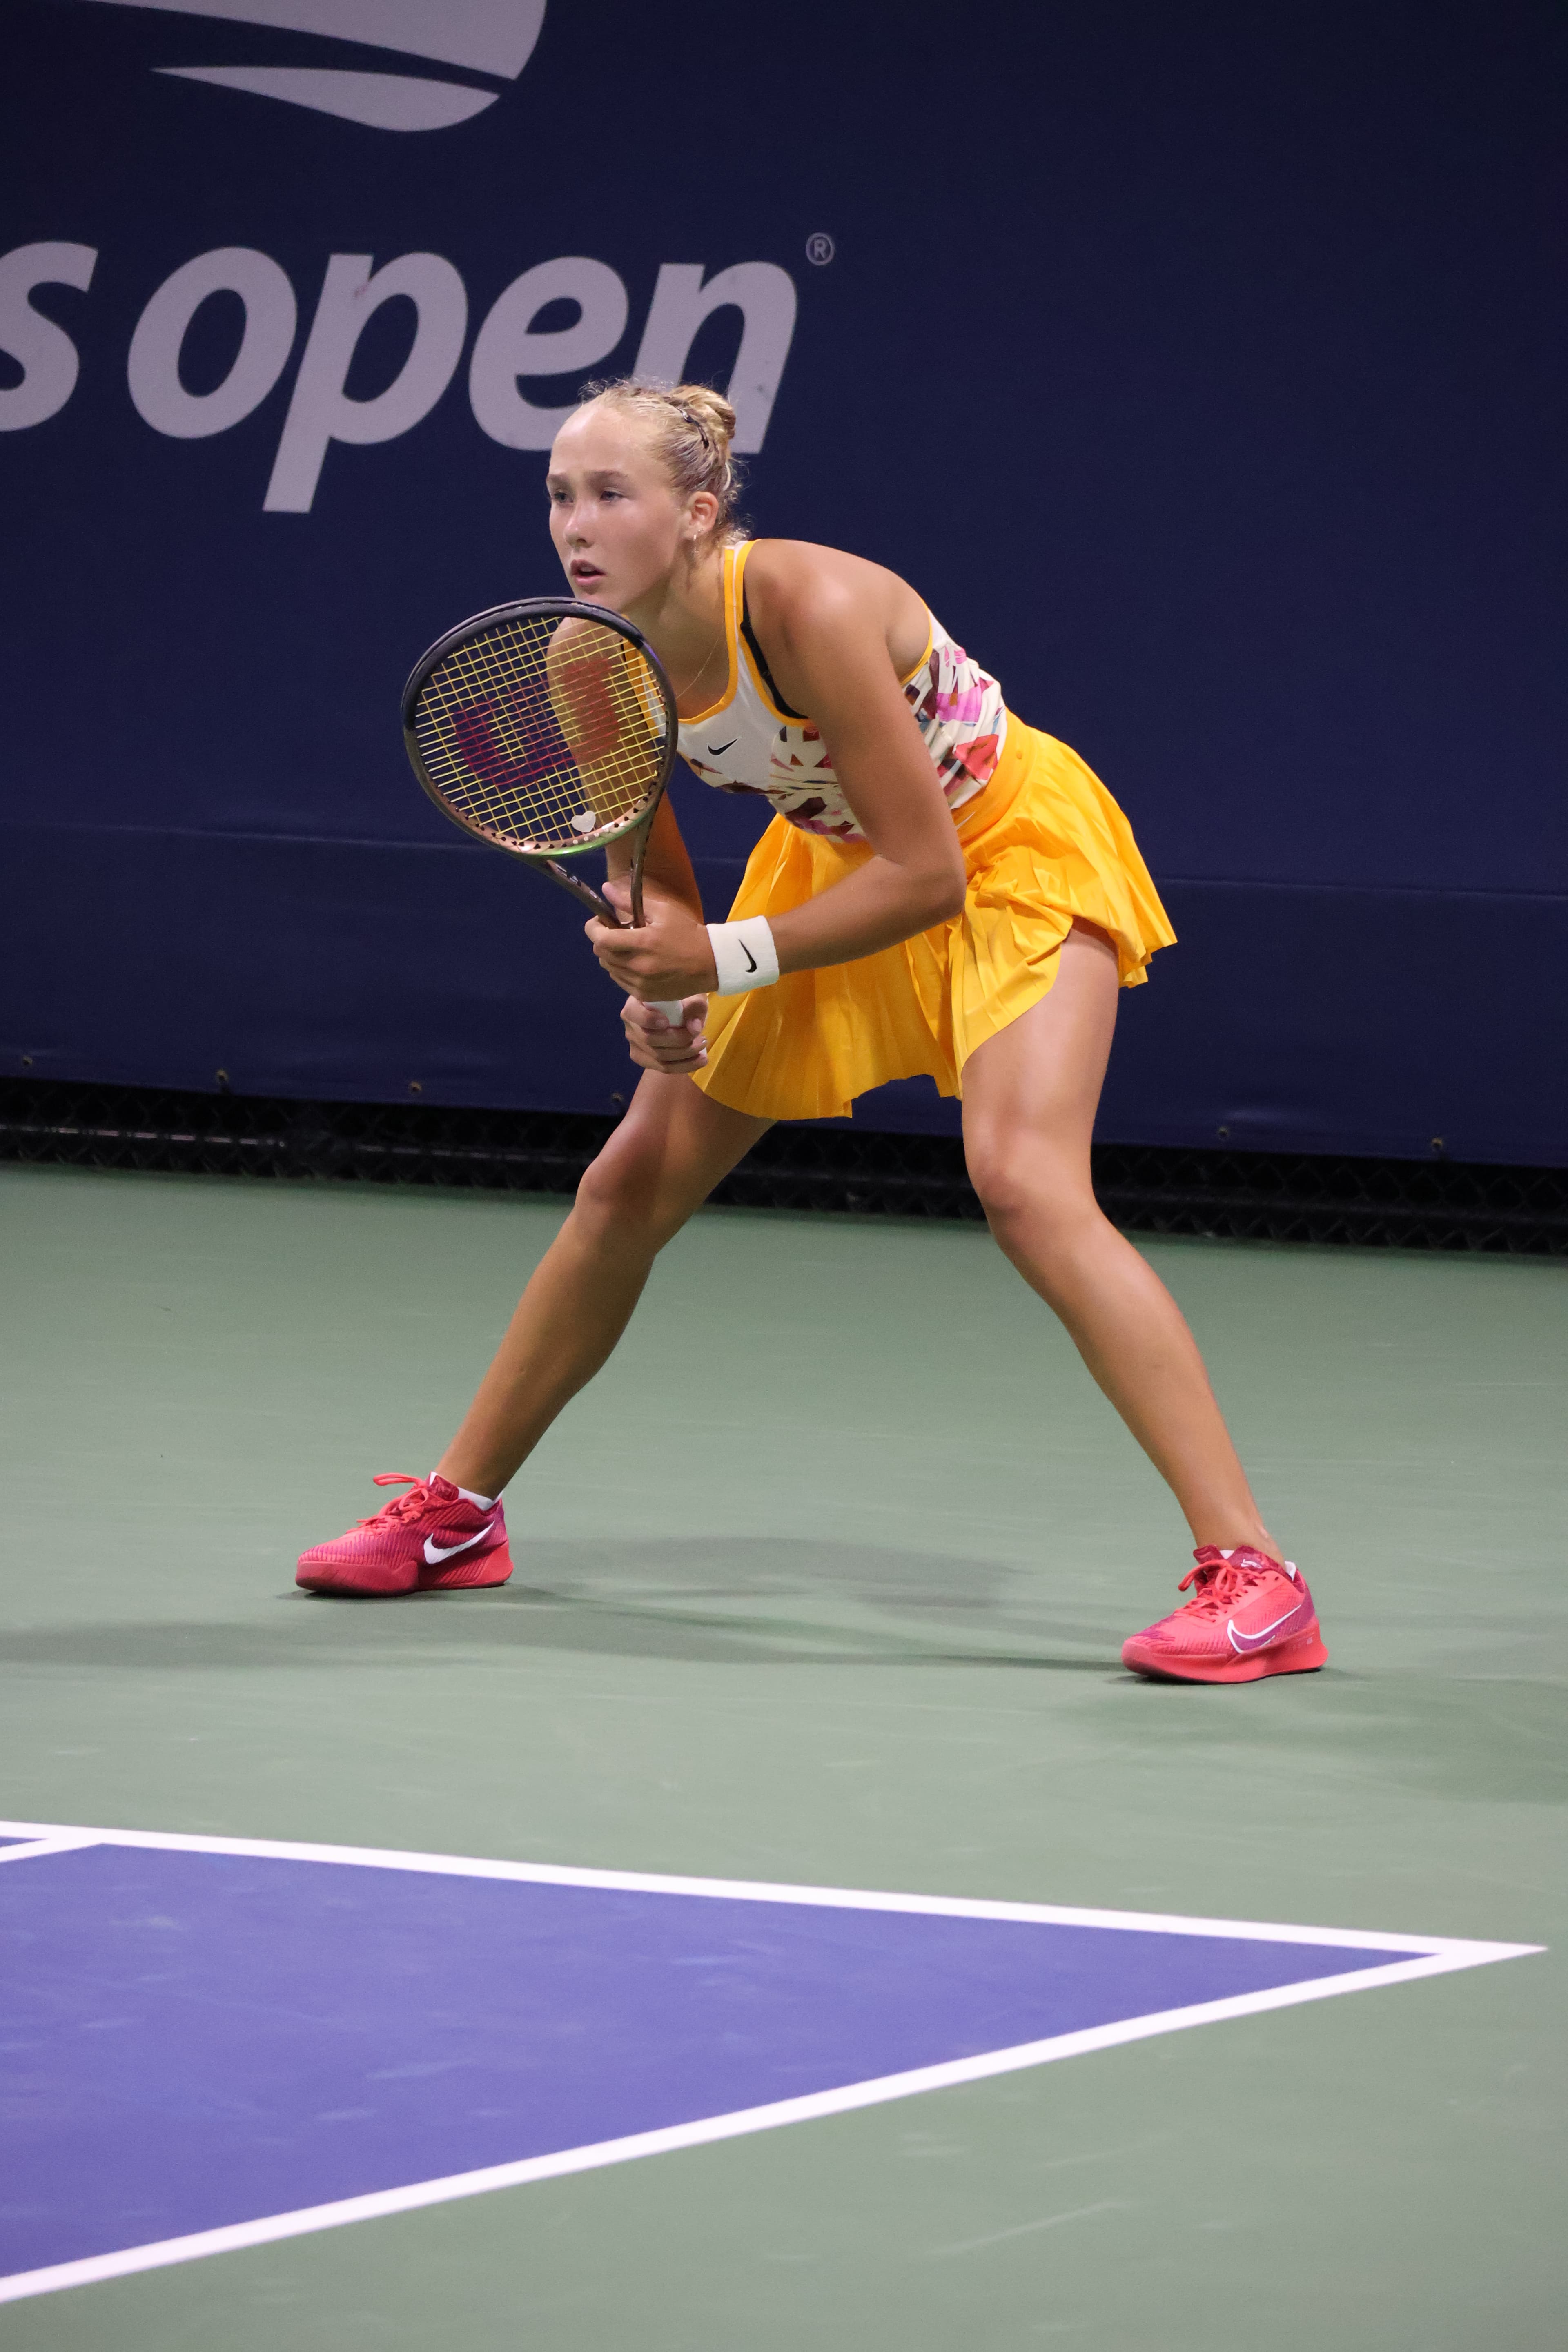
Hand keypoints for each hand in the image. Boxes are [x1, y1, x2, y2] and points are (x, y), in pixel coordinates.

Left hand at [585, 891, 716, 1002]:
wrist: (711, 963)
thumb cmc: (687, 933)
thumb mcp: (662, 911)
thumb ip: (630, 901)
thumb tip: (605, 889)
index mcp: (643, 943)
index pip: (601, 939)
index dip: (593, 928)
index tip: (598, 921)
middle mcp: (639, 966)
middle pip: (601, 954)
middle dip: (603, 940)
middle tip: (615, 932)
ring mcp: (641, 984)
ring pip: (609, 969)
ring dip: (612, 956)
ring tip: (628, 947)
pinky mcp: (644, 995)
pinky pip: (620, 981)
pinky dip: (621, 970)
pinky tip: (636, 962)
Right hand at [622, 993, 709, 1072]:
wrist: (681, 1013)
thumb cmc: (683, 999)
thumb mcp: (692, 996)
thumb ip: (694, 1008)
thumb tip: (694, 1027)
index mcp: (634, 1003)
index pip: (633, 1013)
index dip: (648, 1019)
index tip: (666, 1021)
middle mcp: (630, 1025)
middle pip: (649, 1039)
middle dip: (678, 1040)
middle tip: (702, 1036)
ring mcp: (635, 1044)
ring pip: (658, 1056)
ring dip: (685, 1054)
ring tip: (704, 1045)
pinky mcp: (645, 1059)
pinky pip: (663, 1067)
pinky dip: (685, 1066)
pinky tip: (702, 1059)